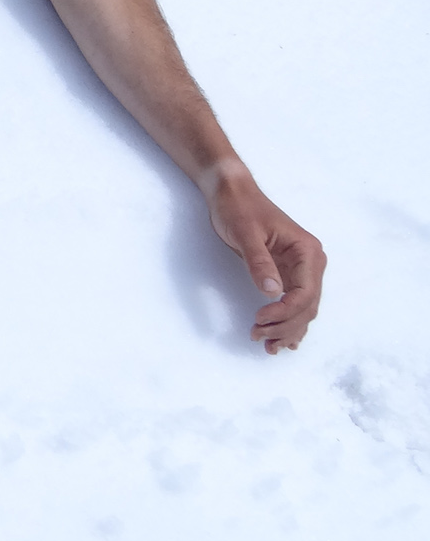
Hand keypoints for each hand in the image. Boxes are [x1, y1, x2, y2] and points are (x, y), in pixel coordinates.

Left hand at [205, 165, 325, 352]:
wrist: (230, 192)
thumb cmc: (238, 208)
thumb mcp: (245, 233)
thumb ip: (259, 262)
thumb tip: (273, 293)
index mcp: (307, 252)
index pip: (305, 293)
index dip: (285, 312)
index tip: (259, 319)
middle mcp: (310, 263)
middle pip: (307, 306)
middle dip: (286, 326)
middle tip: (259, 339)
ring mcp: (300, 270)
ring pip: (302, 309)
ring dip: (288, 329)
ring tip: (269, 347)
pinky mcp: (287, 274)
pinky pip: (293, 303)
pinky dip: (288, 321)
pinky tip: (283, 340)